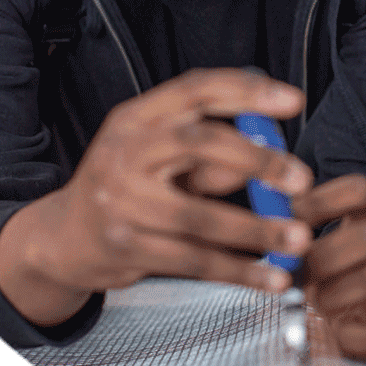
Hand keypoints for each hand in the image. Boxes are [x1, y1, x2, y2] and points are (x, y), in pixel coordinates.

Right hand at [0, 69, 313, 325]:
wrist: (63, 238)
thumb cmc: (127, 186)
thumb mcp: (159, 154)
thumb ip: (211, 153)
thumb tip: (272, 153)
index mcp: (137, 116)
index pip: (197, 90)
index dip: (248, 93)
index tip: (293, 102)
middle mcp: (126, 150)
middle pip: (199, 143)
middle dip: (257, 161)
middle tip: (301, 179)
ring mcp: (122, 200)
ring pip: (201, 216)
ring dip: (257, 229)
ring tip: (300, 238)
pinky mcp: (126, 247)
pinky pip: (194, 260)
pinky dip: (239, 271)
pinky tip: (272, 276)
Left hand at [293, 175, 365, 360]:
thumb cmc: (352, 268)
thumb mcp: (340, 236)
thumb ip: (308, 224)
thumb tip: (268, 210)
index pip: (360, 192)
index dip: (320, 200)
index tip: (288, 214)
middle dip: (322, 254)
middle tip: (293, 269)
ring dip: (330, 293)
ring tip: (313, 298)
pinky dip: (343, 331)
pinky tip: (333, 325)